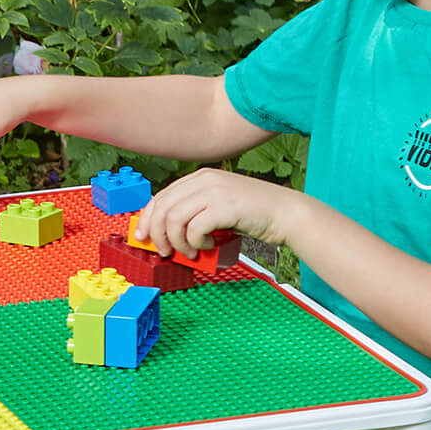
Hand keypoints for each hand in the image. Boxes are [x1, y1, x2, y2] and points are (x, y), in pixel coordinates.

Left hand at [134, 167, 299, 259]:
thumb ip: (194, 213)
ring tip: (192, 252)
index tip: (144, 238)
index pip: (161, 196)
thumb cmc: (253, 215)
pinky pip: (195, 228)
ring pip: (174, 219)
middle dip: (158, 234)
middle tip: (166, 252)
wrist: (286, 214)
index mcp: (201, 177)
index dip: (147, 218)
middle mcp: (205, 180)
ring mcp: (215, 191)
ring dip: (179, 242)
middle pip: (163, 208)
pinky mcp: (225, 206)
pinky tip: (208, 246)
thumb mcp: (218, 208)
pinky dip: (197, 243)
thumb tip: (167, 235)